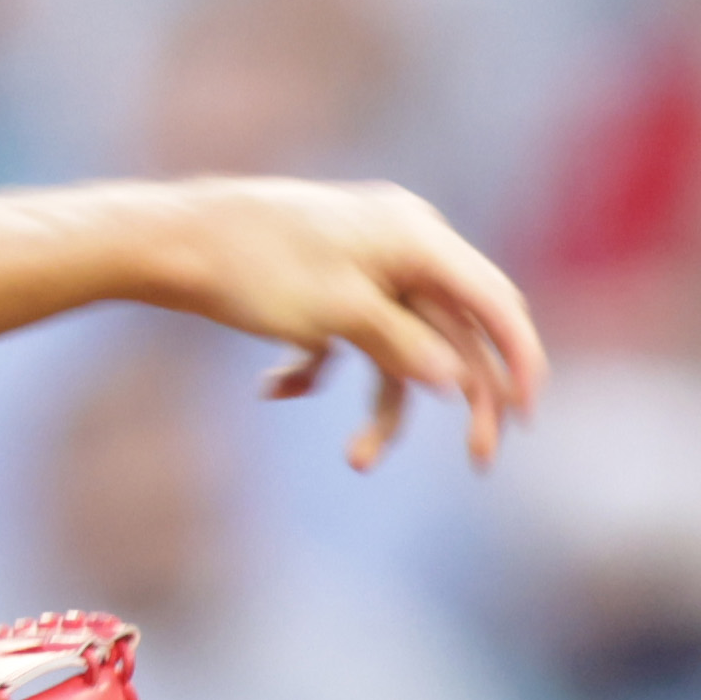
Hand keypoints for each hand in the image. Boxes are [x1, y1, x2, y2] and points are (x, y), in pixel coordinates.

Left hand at [145, 178, 546, 470]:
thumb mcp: (336, 313)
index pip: (494, 300)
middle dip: (464, 399)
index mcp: (417, 238)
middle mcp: (401, 244)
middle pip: (454, 333)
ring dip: (381, 408)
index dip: (521, 358)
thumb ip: (403, 345)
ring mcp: (363, 264)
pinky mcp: (323, 285)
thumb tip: (457, 382)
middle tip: (479, 461)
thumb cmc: (255, 269)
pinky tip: (274, 389)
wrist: (171, 240)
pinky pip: (349, 340)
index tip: (528, 415)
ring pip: (399, 349)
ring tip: (357, 462)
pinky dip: (319, 372)